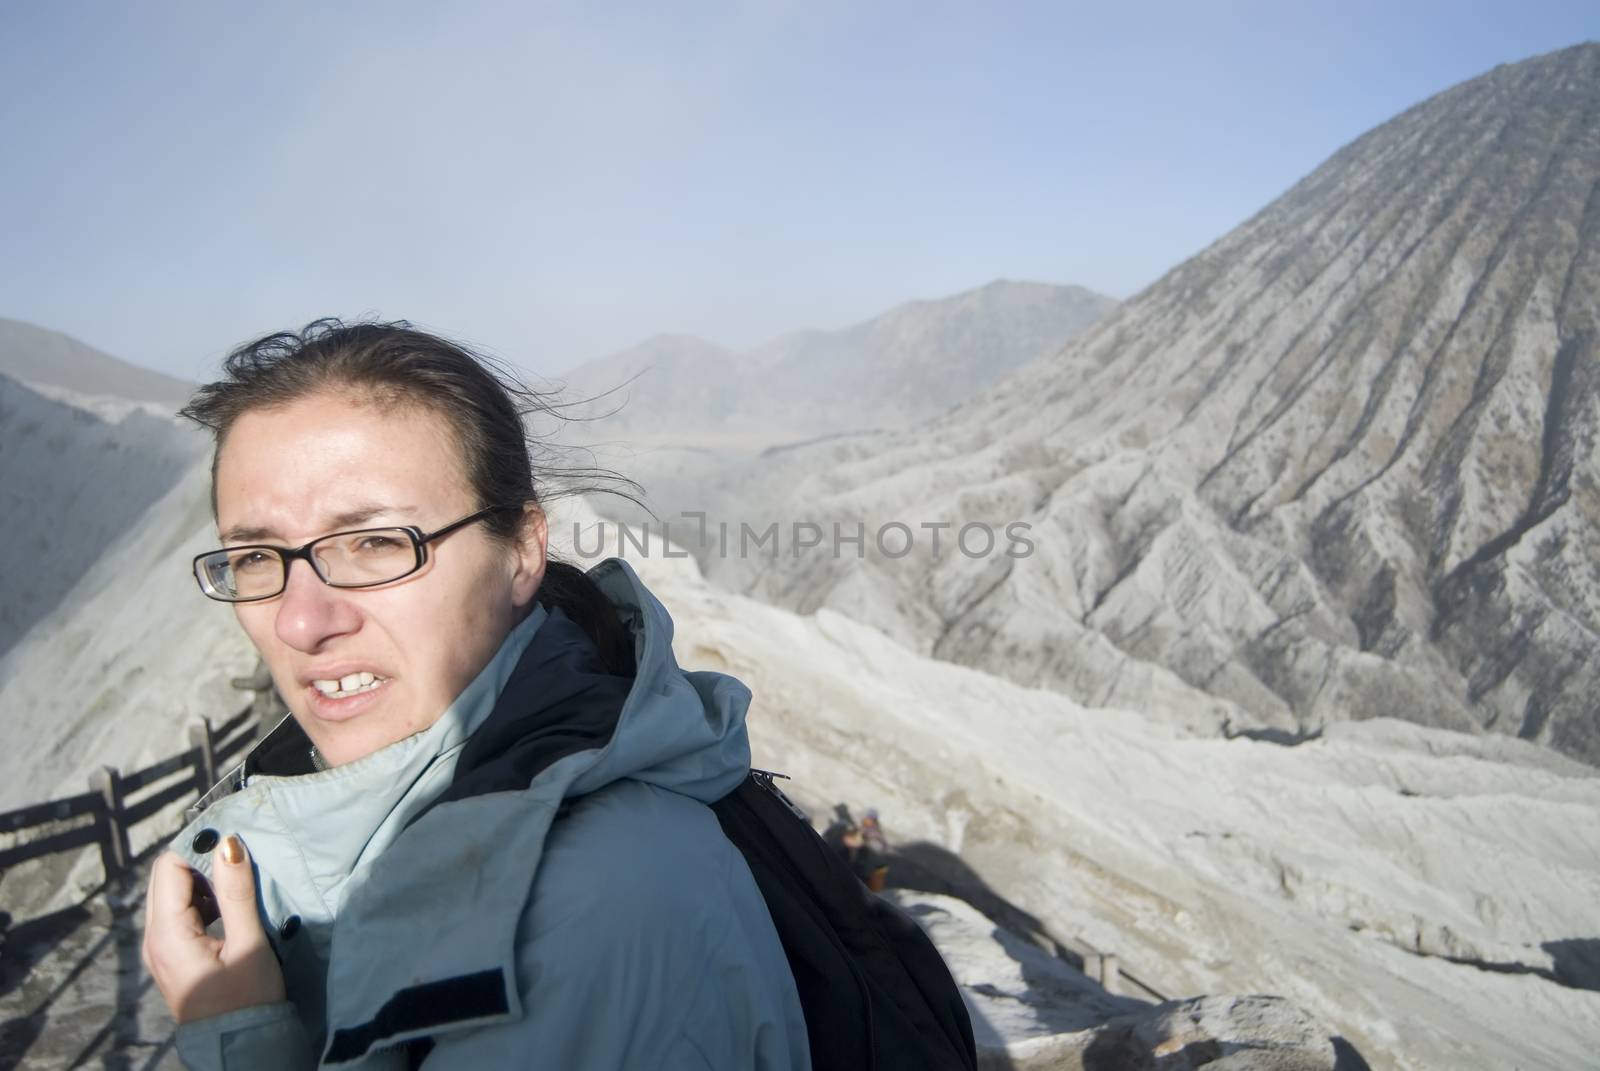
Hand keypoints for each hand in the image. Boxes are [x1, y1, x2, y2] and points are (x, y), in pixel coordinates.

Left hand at [142, 837, 286, 1022]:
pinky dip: (200, 899)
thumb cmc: (247, 999)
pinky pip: (177, 912)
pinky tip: (228, 906)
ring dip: (201, 880)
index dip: (198, 847)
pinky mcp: (170, 955)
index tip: (234, 841)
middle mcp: (153, 938)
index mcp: (166, 934)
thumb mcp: (248, 944)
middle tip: (238, 859)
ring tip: (237, 882)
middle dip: (198, 860)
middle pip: (164, 877)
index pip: (168, 867)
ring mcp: (158, 948)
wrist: (240, 1047)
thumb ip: (236, 893)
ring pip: (170, 893)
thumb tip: (228, 844)